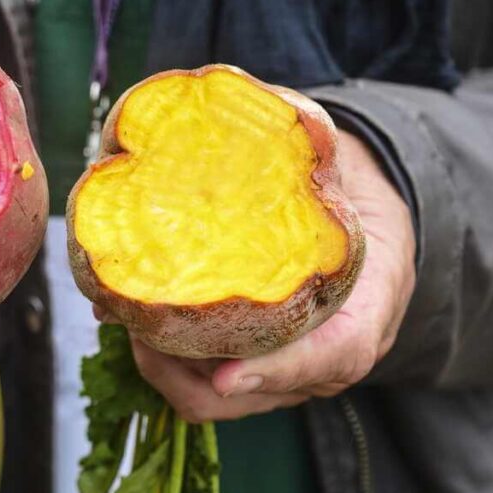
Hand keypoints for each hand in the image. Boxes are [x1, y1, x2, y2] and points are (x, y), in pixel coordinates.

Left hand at [114, 130, 416, 421]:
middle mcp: (327, 353)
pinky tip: (132, 318)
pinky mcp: (254, 368)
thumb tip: (218, 95)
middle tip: (137, 325)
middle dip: (188, 372)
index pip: (337, 354)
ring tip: (123, 316)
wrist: (361, 222)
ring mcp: (288, 369)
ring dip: (165, 369)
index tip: (228, 371)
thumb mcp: (342, 160)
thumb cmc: (349, 190)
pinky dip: (164, 362)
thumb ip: (297, 135)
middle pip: (258, 393)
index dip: (282, 369)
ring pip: (219, 397)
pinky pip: (203, 385)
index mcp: (369, 304)